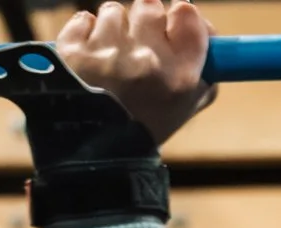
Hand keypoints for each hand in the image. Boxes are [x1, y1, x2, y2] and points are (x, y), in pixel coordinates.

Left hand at [55, 0, 216, 144]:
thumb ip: (201, 74)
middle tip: (135, 48)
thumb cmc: (140, 133)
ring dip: (112, 30)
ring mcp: (108, 55)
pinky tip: (88, 61)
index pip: (187, 13)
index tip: (170, 25)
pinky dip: (84, 36)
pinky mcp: (74, 52)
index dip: (177, 16)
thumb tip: (207, 33)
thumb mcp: (181, 111)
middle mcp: (147, 61)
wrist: (93, 160)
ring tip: (108, 62)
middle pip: (149, 6)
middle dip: (142, 23)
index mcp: (180, 76)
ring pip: (114, 11)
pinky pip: (82, 20)